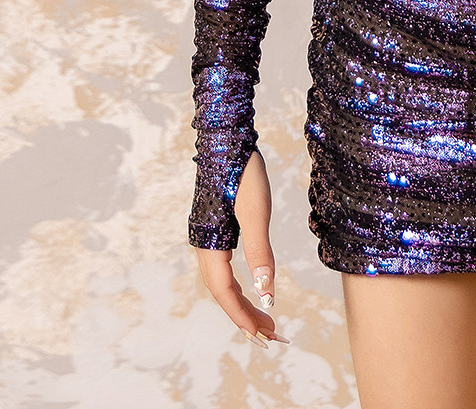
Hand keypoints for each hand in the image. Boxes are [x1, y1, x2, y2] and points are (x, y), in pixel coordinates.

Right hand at [193, 149, 290, 347]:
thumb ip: (260, 252)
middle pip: (222, 292)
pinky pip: (225, 269)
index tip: (262, 336)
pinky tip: (254, 291)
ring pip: (223, 282)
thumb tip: (267, 293)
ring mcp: (209, 238)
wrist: (228, 138)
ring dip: (243, 303)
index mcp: (209, 243)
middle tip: (271, 337)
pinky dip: (240, 286)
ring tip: (267, 322)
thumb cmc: (242, 172)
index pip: (223, 292)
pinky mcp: (217, 230)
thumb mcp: (255, 211)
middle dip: (245, 316)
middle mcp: (204, 245)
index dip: (242, 316)